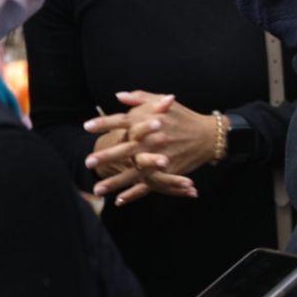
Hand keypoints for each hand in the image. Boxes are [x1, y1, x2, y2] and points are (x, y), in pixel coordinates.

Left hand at [83, 91, 207, 203]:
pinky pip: (149, 185)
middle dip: (106, 155)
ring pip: (135, 171)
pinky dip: (135, 193)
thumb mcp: (165, 103)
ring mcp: (162, 157)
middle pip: (127, 149)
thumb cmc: (184, 117)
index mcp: (152, 121)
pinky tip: (119, 200)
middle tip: (88, 161)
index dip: (105, 123)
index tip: (87, 126)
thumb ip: (141, 98)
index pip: (124, 121)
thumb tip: (118, 96)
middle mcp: (155, 140)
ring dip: (116, 181)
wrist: (209, 136)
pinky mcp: (168, 171)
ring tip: (98, 189)